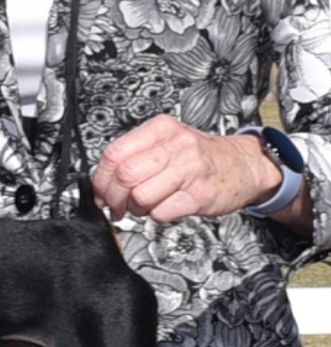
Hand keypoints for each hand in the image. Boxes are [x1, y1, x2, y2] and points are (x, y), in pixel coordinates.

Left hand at [93, 115, 285, 222]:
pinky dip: (157, 216)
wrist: (245, 165)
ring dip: (136, 209)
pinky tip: (165, 208)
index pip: (113, 154)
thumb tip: (102, 183)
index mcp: (160, 129)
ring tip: (145, 206)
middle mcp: (175, 145)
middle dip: (114, 198)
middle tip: (118, 206)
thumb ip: (134, 156)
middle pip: (124, 177)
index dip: (101, 180)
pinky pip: (161, 213)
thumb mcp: (167, 142)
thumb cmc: (201, 157)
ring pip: (140, 197)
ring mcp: (189, 169)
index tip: (101, 193)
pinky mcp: (199, 194)